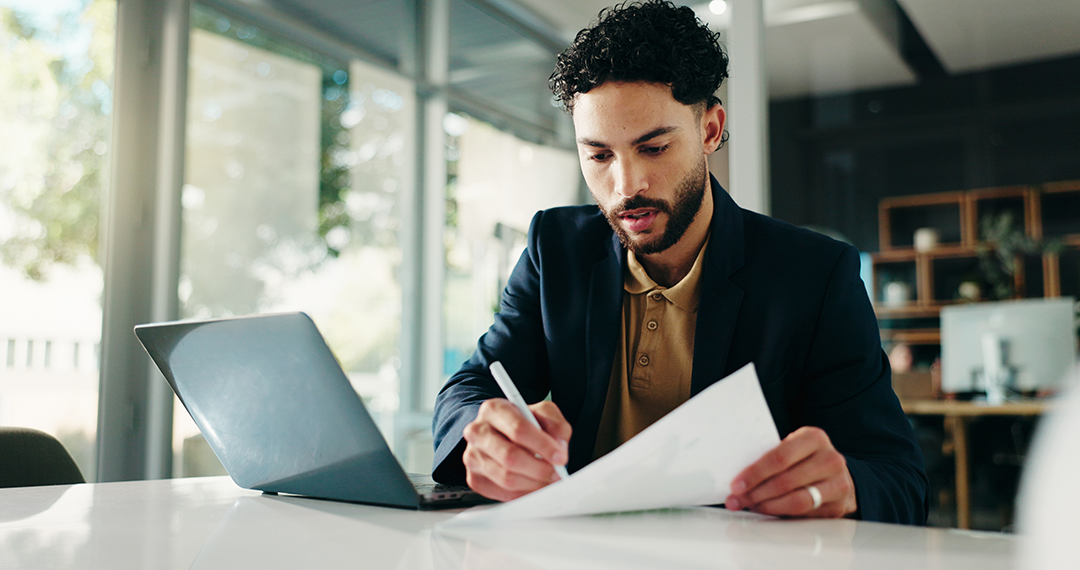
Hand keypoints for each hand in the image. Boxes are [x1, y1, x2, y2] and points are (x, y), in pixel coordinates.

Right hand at [461, 399, 571, 501]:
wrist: (501, 434)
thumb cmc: (522, 423)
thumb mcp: (543, 414)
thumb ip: (556, 425)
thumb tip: (559, 448)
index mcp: (494, 410)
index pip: (518, 429)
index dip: (543, 446)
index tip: (560, 457)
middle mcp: (477, 432)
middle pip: (510, 457)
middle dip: (539, 469)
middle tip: (557, 473)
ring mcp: (472, 456)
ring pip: (506, 478)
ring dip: (533, 483)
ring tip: (547, 480)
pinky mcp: (475, 479)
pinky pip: (503, 493)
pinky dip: (524, 493)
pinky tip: (533, 485)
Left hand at [724, 426, 856, 517]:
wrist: (838, 474)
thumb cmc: (806, 459)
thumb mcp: (793, 447)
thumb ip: (772, 457)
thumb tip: (738, 478)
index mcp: (814, 438)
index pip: (779, 457)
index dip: (755, 473)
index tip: (736, 485)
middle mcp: (830, 459)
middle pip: (786, 481)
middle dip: (756, 493)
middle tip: (738, 499)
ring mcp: (838, 483)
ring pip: (797, 501)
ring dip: (768, 506)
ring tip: (751, 506)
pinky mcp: (838, 506)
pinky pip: (805, 514)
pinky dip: (782, 514)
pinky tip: (769, 511)